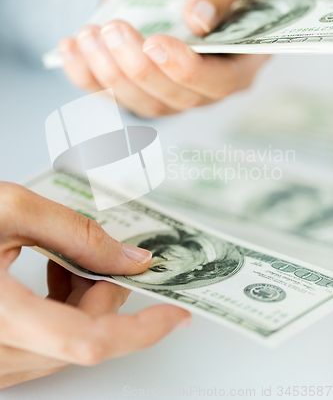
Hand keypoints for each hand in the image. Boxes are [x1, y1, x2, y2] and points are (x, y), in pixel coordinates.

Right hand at [0, 183, 189, 388]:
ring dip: (82, 303)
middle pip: (81, 339)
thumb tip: (134, 259)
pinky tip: (51, 276)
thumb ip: (78, 234)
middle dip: (105, 295)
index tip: (175, 314)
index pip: (87, 341)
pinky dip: (60, 312)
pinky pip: (43, 348)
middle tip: (103, 256)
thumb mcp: (12, 210)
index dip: (140, 330)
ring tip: (67, 261)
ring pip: (64, 346)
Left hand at [59, 0, 269, 116]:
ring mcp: (171, 91)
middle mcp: (208, 83)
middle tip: (116, 28)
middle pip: (178, 98)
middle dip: (140, 68)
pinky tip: (72, 47)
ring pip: (143, 103)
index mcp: (240, 56)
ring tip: (90, 32)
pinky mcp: (136, 89)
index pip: (222, 81)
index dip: (187, 70)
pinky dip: (86, 75)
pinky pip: (111, 97)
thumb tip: (200, 21)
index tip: (156, 43)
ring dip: (111, 72)